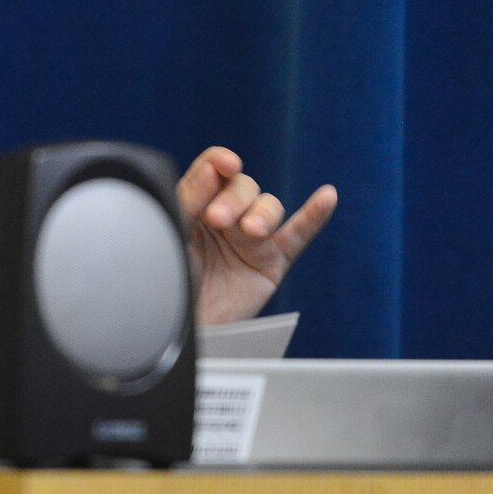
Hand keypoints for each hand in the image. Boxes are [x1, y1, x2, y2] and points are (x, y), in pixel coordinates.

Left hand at [177, 147, 336, 324]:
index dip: (220, 162)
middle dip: (233, 199)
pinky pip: (297, 235)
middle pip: (243, 186)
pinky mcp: (271, 262)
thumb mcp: (171, 234)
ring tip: (250, 232)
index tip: (225, 164)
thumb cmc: (165, 284)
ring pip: (268, 206)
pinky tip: (327, 197)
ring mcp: (250, 239)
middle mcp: (225, 217)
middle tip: (216, 220)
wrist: (175, 332)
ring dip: (262, 213)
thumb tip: (214, 167)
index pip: (214, 171)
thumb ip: (190, 199)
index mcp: (195, 205)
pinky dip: (313, 216)